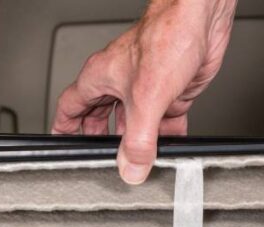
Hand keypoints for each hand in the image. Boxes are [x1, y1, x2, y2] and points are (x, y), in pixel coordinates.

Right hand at [50, 0, 236, 183]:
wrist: (201, 21)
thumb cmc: (167, 37)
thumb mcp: (146, 99)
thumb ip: (137, 139)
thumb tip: (131, 168)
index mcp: (100, 78)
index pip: (70, 108)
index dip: (64, 128)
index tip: (63, 146)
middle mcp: (120, 82)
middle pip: (101, 118)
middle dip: (102, 141)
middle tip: (102, 161)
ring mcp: (146, 87)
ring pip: (134, 122)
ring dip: (137, 143)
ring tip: (138, 162)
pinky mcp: (171, 91)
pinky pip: (163, 121)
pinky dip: (165, 137)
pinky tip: (170, 148)